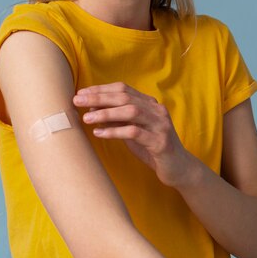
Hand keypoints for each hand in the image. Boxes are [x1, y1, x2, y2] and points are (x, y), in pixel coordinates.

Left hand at [73, 82, 189, 186]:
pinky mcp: (160, 142)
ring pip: (130, 111)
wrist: (179, 168)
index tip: (82, 93)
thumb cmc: (152, 149)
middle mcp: (156, 110)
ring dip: (106, 113)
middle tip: (78, 101)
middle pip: (125, 97)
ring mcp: (160, 125)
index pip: (123, 89)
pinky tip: (100, 133)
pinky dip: (115, 131)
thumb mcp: (132, 132)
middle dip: (99, 98)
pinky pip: (134, 132)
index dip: (101, 89)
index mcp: (150, 104)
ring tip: (87, 118)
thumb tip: (92, 109)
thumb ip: (117, 120)